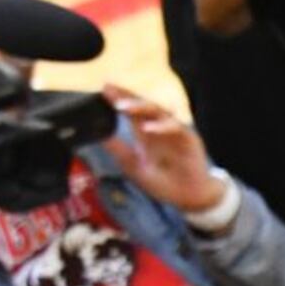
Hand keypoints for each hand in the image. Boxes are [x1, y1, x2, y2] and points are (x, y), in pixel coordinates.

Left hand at [103, 83, 228, 212]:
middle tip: (109, 89)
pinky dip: (161, 127)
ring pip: (158, 111)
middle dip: (126, 96)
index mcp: (145, 132)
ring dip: (140, 107)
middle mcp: (159, 127)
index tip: (103, 88)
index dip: (118, 98)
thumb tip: (96, 134)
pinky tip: (147, 128)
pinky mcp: (188, 139)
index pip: (131, 110)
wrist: (189, 197)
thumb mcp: (133, 165)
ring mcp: (174, 131)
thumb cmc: (163, 181)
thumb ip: (117, 149)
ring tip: (122, 106)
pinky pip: (175, 128)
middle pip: (142, 105)